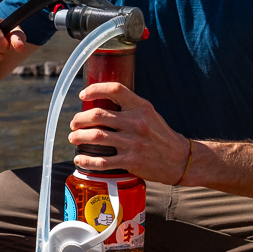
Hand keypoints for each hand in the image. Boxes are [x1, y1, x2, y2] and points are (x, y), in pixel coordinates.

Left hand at [69, 81, 192, 183]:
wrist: (179, 160)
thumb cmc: (160, 135)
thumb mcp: (149, 114)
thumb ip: (129, 108)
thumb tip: (100, 104)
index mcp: (141, 107)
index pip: (115, 90)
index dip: (95, 89)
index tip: (83, 95)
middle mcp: (136, 123)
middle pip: (98, 115)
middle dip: (80, 119)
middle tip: (74, 124)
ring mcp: (133, 143)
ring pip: (97, 136)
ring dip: (79, 137)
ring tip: (73, 138)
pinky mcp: (131, 161)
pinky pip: (102, 161)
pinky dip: (87, 160)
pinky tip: (80, 159)